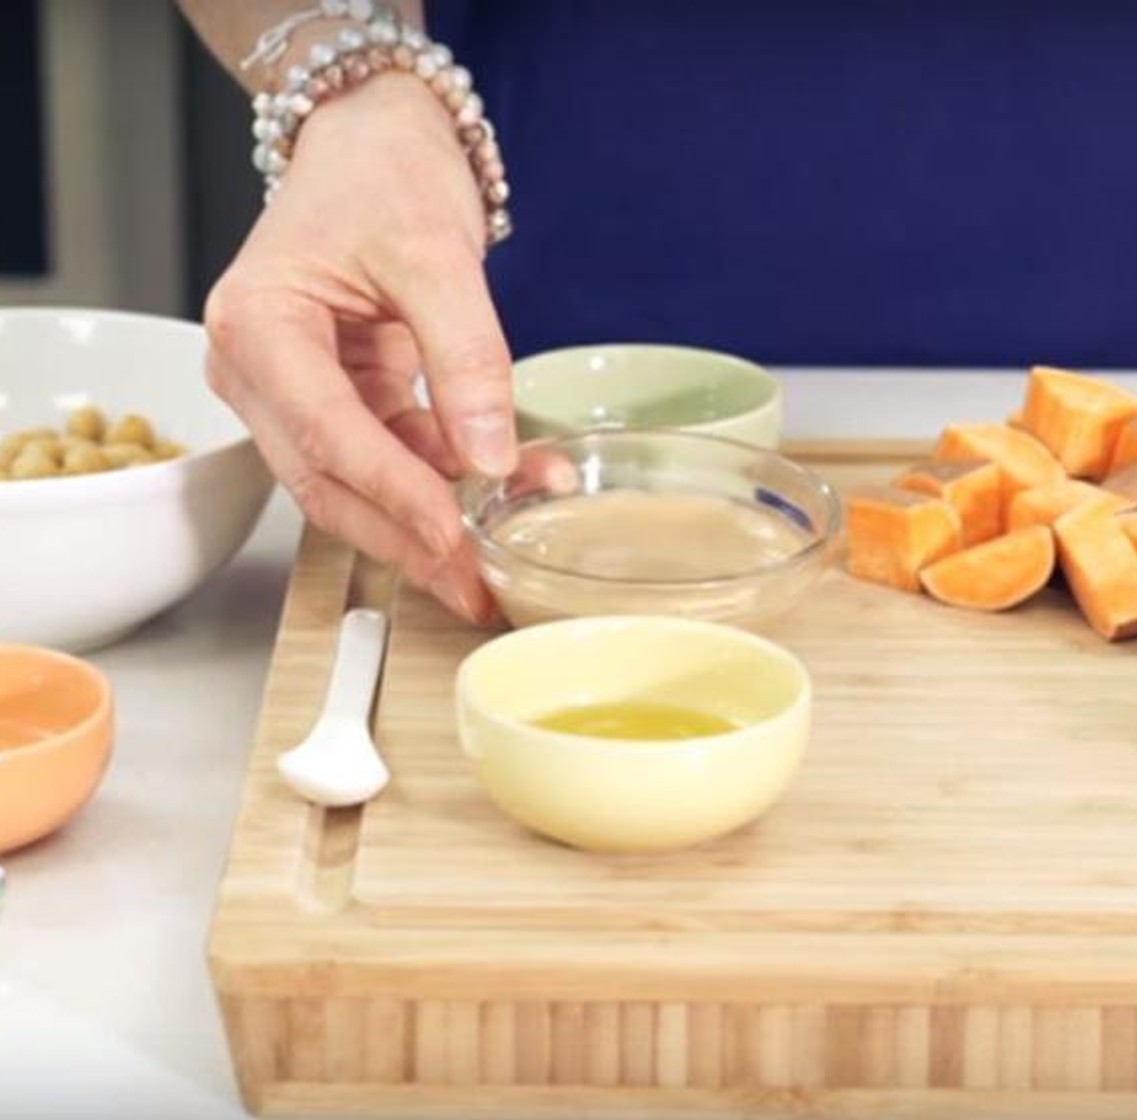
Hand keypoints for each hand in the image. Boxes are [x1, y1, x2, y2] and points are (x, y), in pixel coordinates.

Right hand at [203, 72, 514, 621]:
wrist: (371, 140)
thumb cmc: (381, 173)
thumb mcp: (434, 250)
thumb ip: (466, 355)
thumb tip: (490, 457)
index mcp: (257, 328)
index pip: (328, 436)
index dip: (394, 496)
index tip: (455, 539)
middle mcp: (257, 372)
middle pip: (328, 483)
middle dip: (407, 540)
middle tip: (474, 587)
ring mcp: (291, 391)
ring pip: (355, 484)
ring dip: (431, 518)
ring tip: (503, 546)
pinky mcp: (333, 399)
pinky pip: (386, 455)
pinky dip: (443, 477)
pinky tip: (504, 486)